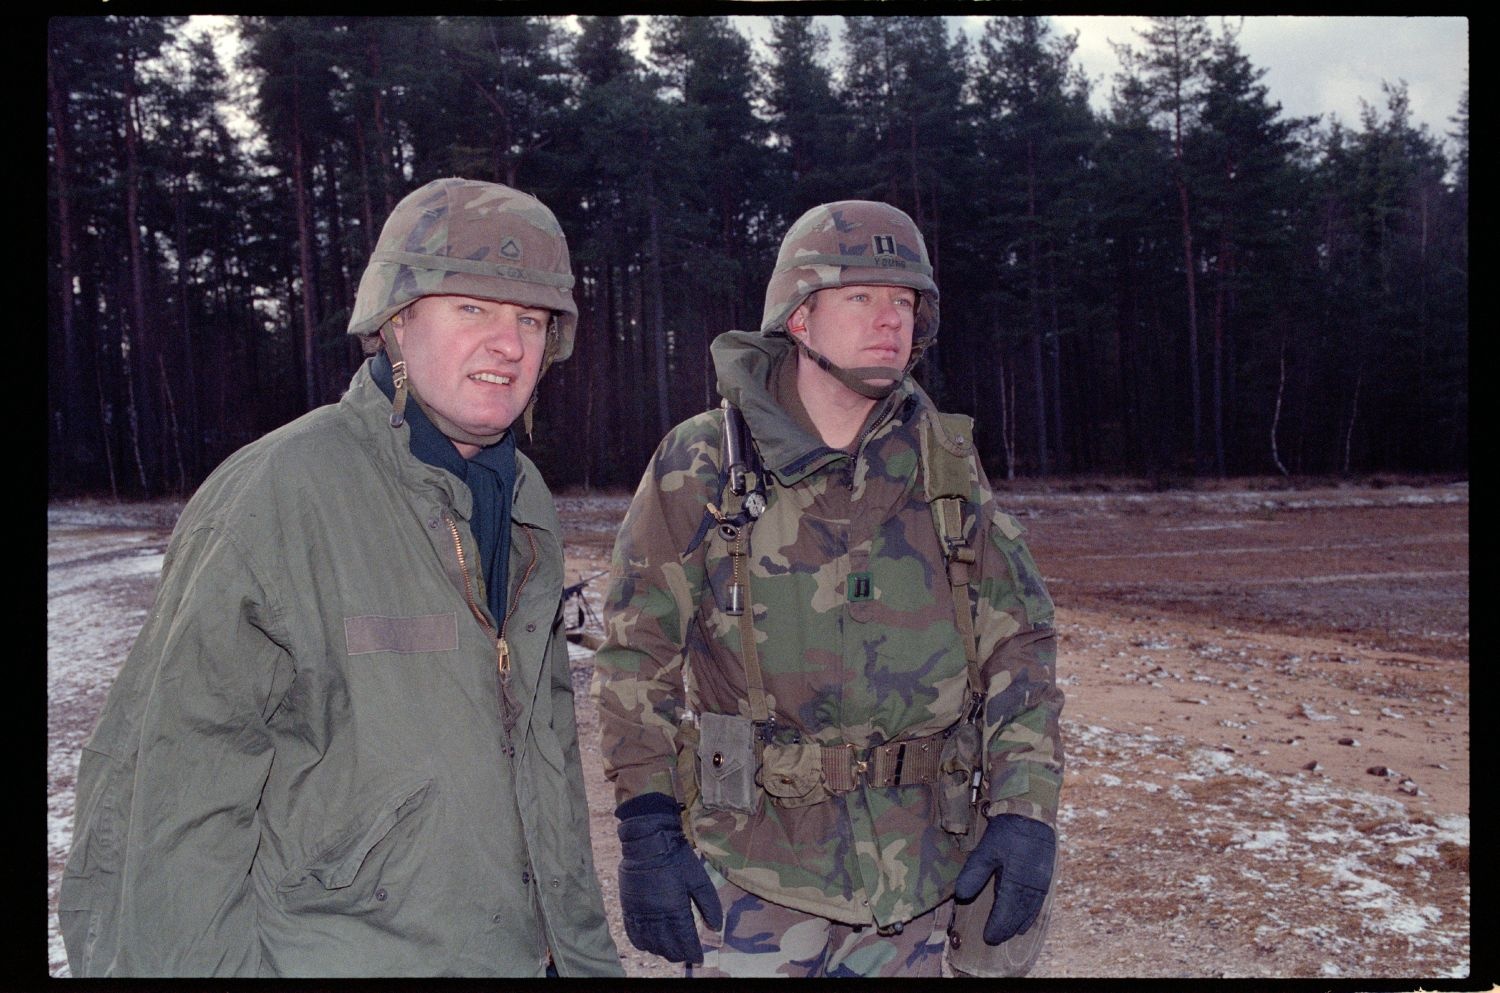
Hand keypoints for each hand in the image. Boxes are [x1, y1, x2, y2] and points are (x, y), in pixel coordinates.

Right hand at [616, 802, 722, 962]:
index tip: (699, 958)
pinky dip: (643, 944)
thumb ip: (709, 905)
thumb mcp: (699, 879)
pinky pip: (633, 935)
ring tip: (671, 950)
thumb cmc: (677, 858)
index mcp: (676, 910)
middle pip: (668, 947)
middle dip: (679, 954)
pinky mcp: (628, 908)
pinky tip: (650, 944)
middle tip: (687, 954)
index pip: (685, 942)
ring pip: (651, 944)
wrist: (647, 842)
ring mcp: (640, 913)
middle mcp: (656, 916)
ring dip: (662, 951)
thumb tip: (716, 928)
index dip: (693, 953)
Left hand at [953, 814, 1055, 944]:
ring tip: (1012, 933)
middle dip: (1008, 927)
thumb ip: (974, 873)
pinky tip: (1029, 917)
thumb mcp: (986, 849)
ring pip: (1031, 908)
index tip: (988, 938)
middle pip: (1019, 912)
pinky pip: (1040, 899)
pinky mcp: (1046, 874)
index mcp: (1016, 879)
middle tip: (997, 939)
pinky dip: (1033, 911)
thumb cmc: (1007, 830)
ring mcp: (1042, 880)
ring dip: (1021, 921)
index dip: (998, 925)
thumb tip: (961, 896)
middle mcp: (1032, 884)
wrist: (1032, 811)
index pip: (1006, 910)